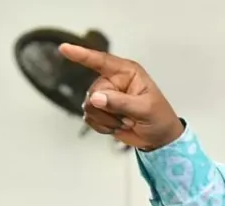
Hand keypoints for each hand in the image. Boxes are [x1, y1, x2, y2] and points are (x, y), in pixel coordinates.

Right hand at [59, 44, 183, 150]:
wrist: (159, 138)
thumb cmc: (159, 118)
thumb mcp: (145, 109)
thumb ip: (121, 102)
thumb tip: (95, 98)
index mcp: (127, 73)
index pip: (101, 61)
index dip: (82, 55)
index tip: (64, 48)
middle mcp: (113, 81)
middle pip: (93, 92)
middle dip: (109, 110)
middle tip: (129, 117)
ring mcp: (106, 96)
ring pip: (89, 107)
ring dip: (107, 120)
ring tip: (126, 121)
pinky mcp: (101, 111)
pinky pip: (89, 118)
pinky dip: (102, 126)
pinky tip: (117, 127)